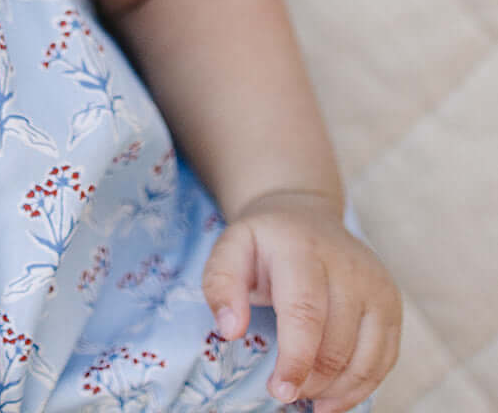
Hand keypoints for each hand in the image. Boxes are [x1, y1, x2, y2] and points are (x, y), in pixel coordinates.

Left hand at [202, 189, 401, 412]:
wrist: (304, 216)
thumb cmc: (264, 244)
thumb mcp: (230, 250)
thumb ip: (220, 285)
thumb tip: (231, 331)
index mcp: (302, 249)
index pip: (306, 313)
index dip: (295, 359)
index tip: (279, 390)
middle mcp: (348, 264)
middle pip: (337, 342)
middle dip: (311, 380)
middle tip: (285, 393)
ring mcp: (376, 283)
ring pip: (366, 357)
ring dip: (337, 390)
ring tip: (308, 397)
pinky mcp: (391, 302)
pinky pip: (385, 358)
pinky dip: (361, 387)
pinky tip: (334, 396)